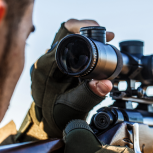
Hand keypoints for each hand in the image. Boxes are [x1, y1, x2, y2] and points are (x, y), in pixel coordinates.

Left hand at [29, 19, 112, 137]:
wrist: (48, 122)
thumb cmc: (57, 116)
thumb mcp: (75, 106)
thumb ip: (90, 95)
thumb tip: (107, 83)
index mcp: (47, 66)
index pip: (65, 37)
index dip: (86, 30)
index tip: (104, 35)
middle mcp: (45, 60)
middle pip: (66, 32)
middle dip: (87, 30)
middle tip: (105, 36)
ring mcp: (48, 61)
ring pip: (67, 37)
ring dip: (84, 36)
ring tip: (102, 41)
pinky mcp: (53, 64)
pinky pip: (67, 47)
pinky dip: (81, 44)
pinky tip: (93, 48)